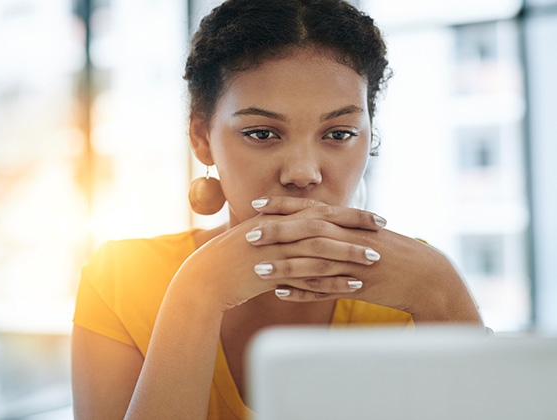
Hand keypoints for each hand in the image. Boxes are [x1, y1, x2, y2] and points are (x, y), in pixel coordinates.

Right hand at [170, 196, 385, 312]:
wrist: (205, 279)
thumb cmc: (231, 260)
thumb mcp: (256, 237)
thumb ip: (281, 231)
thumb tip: (304, 229)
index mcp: (276, 218)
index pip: (319, 210)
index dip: (348, 212)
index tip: (373, 215)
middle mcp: (278, 229)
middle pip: (324, 223)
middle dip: (356, 226)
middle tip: (383, 229)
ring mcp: (275, 251)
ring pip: (320, 248)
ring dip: (350, 252)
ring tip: (375, 258)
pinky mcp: (272, 273)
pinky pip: (309, 276)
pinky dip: (334, 280)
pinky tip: (355, 284)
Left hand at [249, 196, 481, 323]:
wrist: (427, 277)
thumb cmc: (394, 253)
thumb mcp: (366, 234)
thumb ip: (339, 227)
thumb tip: (313, 220)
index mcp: (349, 223)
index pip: (311, 209)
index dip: (283, 206)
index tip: (258, 204)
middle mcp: (349, 239)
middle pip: (308, 231)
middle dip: (277, 232)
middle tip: (249, 234)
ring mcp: (354, 263)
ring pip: (313, 263)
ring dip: (283, 266)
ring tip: (256, 270)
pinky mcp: (358, 286)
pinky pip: (326, 290)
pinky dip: (302, 292)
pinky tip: (280, 294)